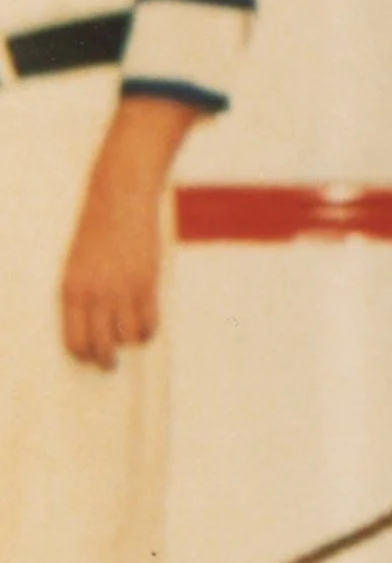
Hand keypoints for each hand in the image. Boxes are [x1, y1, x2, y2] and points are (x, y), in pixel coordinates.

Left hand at [60, 97, 192, 368]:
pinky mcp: (146, 284)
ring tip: (131, 336)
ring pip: (126, 339)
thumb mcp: (78, 265)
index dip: (84, 354)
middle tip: (110, 363)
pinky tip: (146, 326)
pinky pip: (149, 323)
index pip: (74, 341)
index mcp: (70, 291)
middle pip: (100, 347)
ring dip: (129, 342)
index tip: (90, 356)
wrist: (119, 199)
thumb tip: (95, 326)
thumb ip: (84, 294)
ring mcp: (121, 291)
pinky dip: (148, 331)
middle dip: (105, 360)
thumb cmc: (98, 231)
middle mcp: (94, 296)